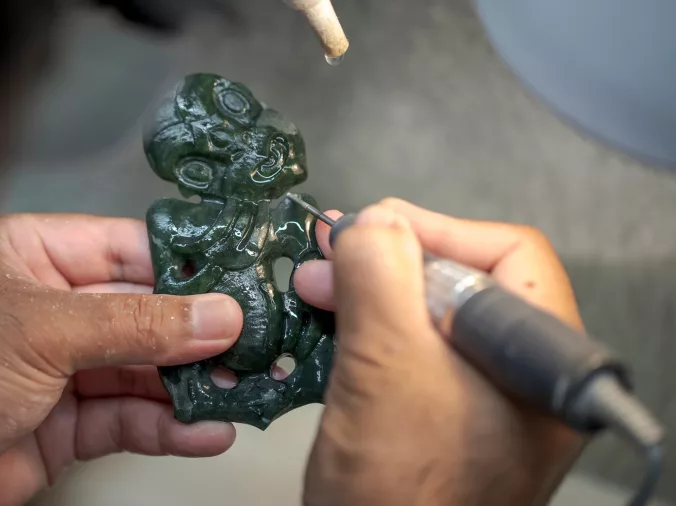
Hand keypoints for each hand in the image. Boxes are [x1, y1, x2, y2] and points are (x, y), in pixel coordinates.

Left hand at [0, 215, 241, 505]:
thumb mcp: (39, 332)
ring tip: (243, 390)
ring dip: (194, 384)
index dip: (189, 264)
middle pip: (147, 314)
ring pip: (146, 371)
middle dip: (200, 333)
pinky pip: (131, 421)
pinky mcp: (66, 427)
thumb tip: (215, 313)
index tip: (243, 277)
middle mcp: (53, 311)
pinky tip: (206, 430)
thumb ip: (134, 324)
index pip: (130, 249)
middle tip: (256, 342)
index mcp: (36, 259)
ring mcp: (62, 371)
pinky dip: (171, 427)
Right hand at [293, 199, 584, 505]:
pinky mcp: (440, 421)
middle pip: (461, 283)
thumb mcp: (383, 361)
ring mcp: (481, 403)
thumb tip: (369, 221)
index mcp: (541, 362)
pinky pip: (408, 356)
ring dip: (368, 297)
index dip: (434, 229)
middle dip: (387, 263)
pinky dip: (366, 335)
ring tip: (315, 292)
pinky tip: (327, 329)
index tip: (372, 228)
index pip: (506, 255)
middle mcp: (520, 380)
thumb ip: (379, 272)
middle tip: (330, 259)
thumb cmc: (399, 495)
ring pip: (427, 319)